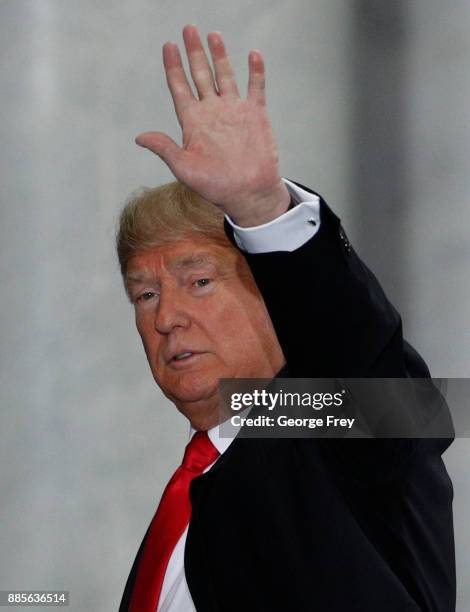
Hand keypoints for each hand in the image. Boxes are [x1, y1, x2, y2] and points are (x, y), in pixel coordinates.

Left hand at [136, 25, 289, 226]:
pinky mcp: (256, 115)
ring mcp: (235, 111)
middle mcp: (212, 112)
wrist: (249, 194)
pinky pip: (256, 87)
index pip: (180, 87)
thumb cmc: (216, 187)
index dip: (173, 67)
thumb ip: (165, 148)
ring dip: (219, 55)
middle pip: (201, 75)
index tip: (168, 46)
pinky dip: (255, 71)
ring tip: (213, 35)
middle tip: (188, 28)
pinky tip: (252, 54)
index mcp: (193, 122)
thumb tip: (139, 137)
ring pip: (226, 76)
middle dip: (194, 52)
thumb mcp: (185, 169)